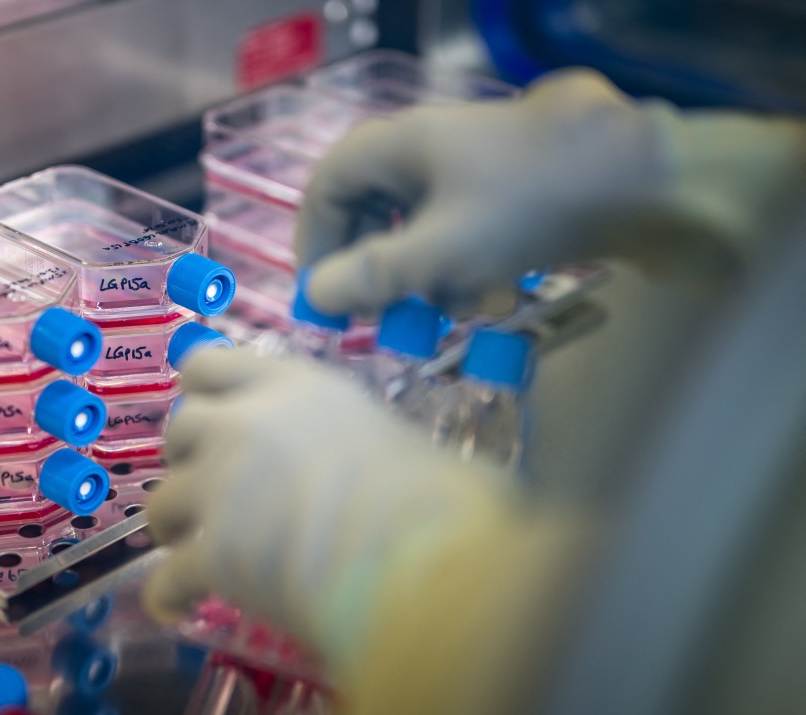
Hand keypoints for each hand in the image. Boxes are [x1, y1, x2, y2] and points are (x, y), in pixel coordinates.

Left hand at [142, 348, 519, 658]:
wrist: (422, 564)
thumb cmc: (441, 499)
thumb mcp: (403, 441)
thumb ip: (367, 442)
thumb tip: (390, 471)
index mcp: (295, 387)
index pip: (212, 364)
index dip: (205, 393)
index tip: (215, 417)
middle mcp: (244, 426)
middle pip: (180, 428)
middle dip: (189, 458)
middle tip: (214, 486)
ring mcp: (220, 489)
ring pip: (160, 502)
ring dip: (173, 524)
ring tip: (191, 550)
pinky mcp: (212, 555)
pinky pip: (167, 579)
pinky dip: (169, 595)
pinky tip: (178, 608)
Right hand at [296, 68, 805, 315]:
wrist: (649, 183)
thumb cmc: (529, 207)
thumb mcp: (439, 250)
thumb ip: (371, 277)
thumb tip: (317, 294)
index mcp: (401, 145)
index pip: (329, 187)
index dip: (316, 244)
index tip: (322, 298)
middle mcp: (431, 150)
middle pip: (374, 212)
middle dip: (376, 271)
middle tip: (380, 318)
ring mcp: (476, 170)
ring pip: (421, 230)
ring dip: (424, 279)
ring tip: (444, 316)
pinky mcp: (513, 194)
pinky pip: (465, 234)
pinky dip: (466, 270)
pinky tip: (489, 299)